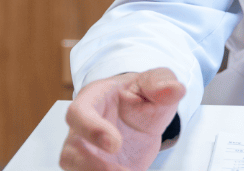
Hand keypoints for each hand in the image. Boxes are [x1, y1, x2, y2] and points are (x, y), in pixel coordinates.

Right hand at [60, 68, 184, 170]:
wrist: (141, 112)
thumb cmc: (142, 92)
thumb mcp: (155, 81)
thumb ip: (161, 83)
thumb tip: (174, 89)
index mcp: (92, 99)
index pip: (78, 114)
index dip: (92, 130)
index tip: (115, 144)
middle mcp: (82, 129)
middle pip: (70, 154)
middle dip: (92, 167)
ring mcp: (86, 153)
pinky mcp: (96, 169)